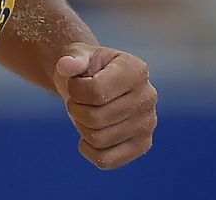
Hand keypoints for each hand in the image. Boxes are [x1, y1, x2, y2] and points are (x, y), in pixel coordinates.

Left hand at [53, 42, 157, 169]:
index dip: (74, 90)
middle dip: (76, 110)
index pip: (95, 91)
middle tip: (78, 101)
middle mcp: (148, 96)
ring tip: (86, 113)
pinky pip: (106, 160)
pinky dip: (89, 149)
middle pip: (96, 118)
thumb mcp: (79, 55)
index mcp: (136, 70)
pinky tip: (89, 135)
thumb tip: (66, 66)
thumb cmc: (87, 69)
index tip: (75, 83)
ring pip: (98, 140)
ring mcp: (148, 123)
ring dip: (81, 127)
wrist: (97, 84)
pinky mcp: (143, 145)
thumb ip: (73, 58)